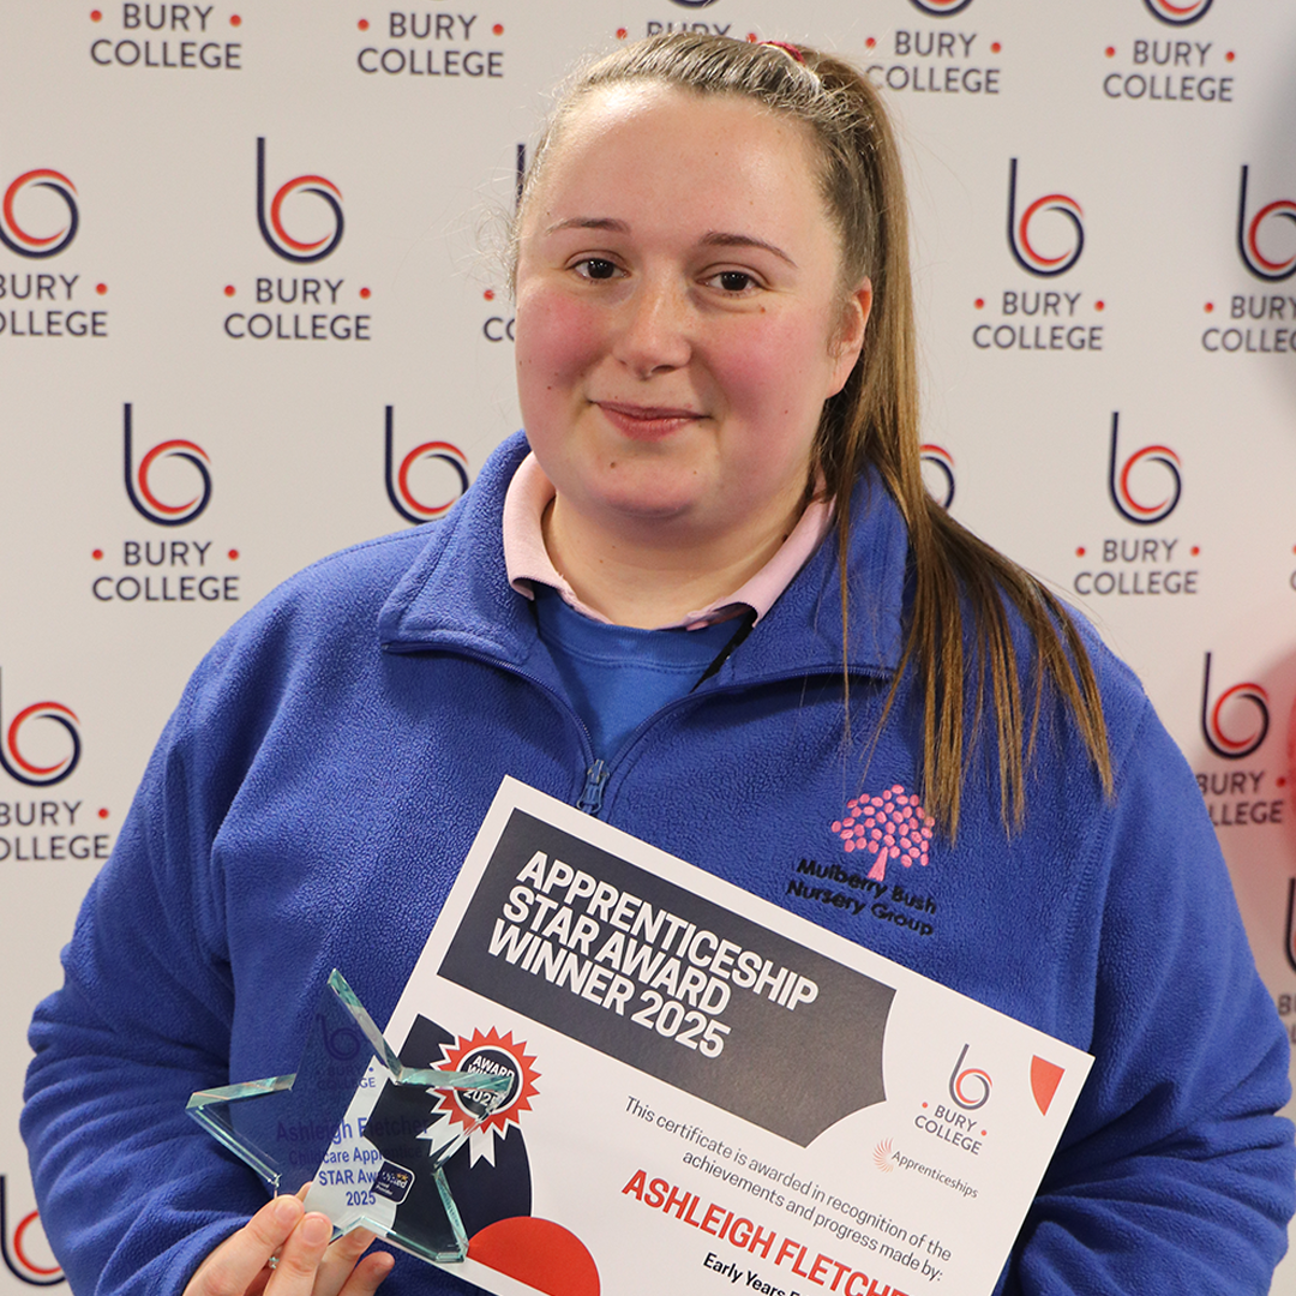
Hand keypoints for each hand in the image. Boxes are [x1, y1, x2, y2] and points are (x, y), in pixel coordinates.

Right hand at [183, 1195, 393, 1295]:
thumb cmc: (235, 1276)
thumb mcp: (231, 1255)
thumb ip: (262, 1233)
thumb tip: (302, 1199)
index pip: (225, 1279)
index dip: (256, 1243)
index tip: (288, 1206)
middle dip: (301, 1261)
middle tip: (321, 1222)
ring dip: (343, 1264)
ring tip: (362, 1229)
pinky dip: (361, 1286)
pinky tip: (379, 1261)